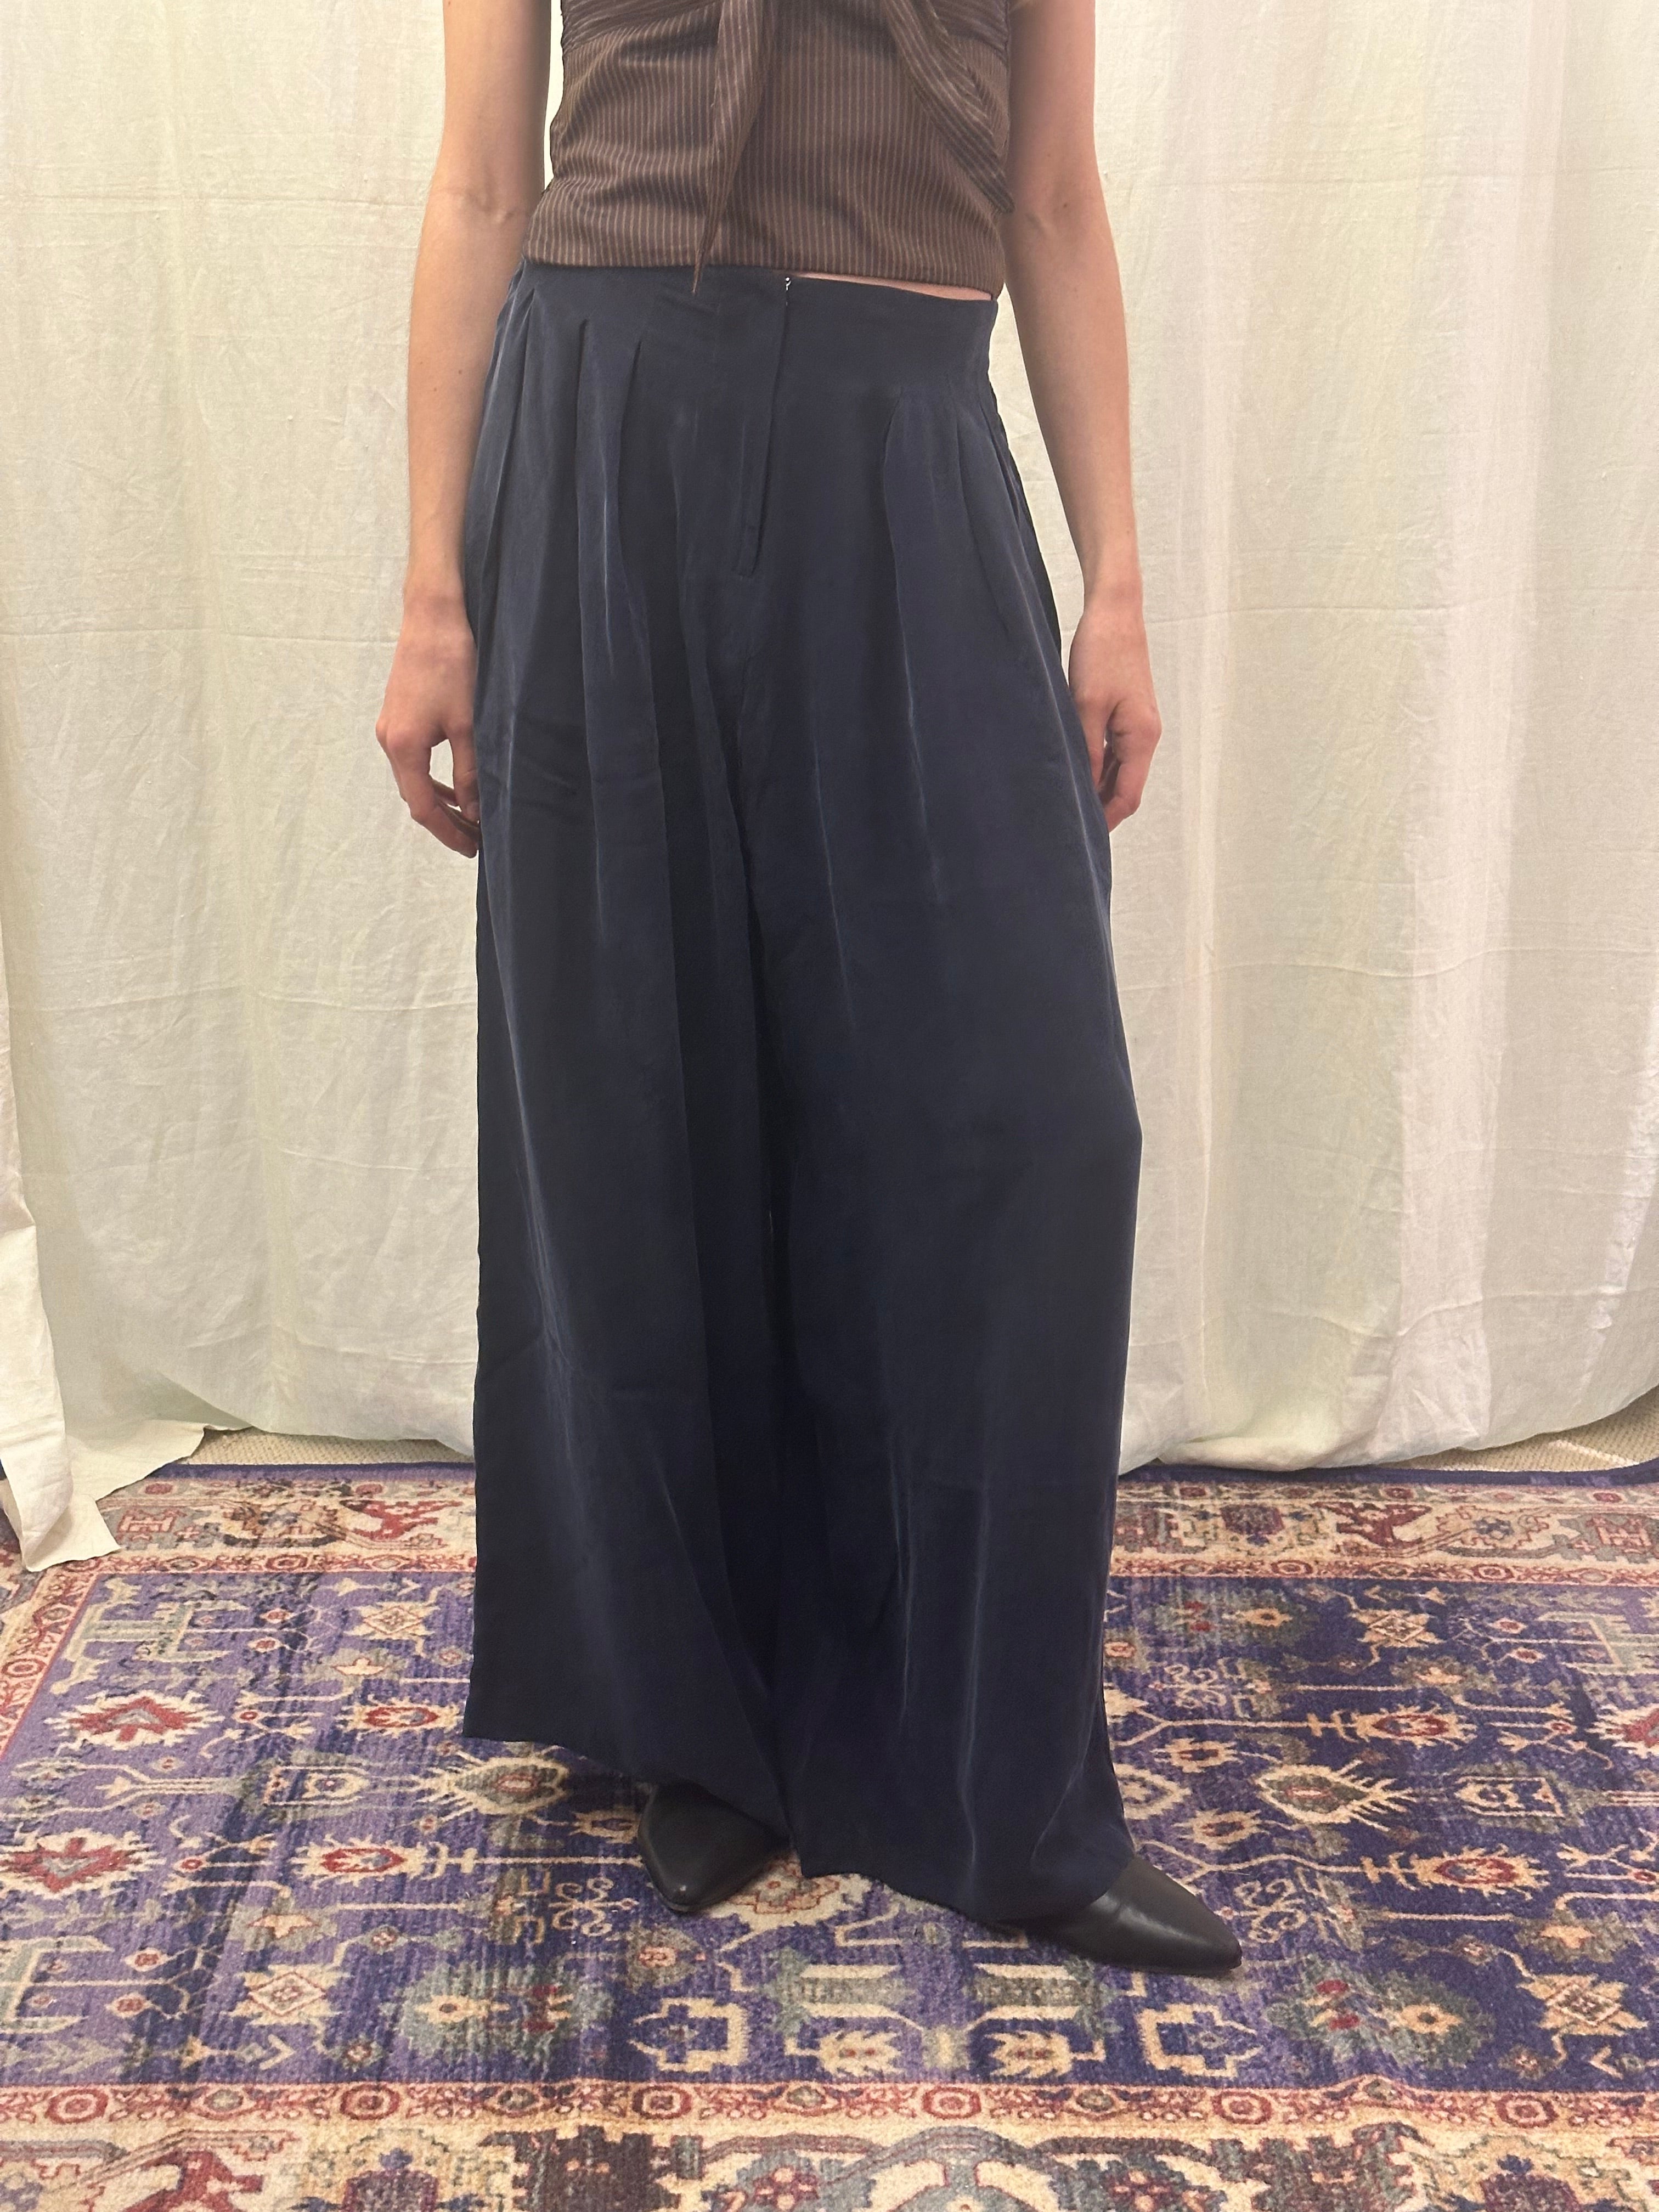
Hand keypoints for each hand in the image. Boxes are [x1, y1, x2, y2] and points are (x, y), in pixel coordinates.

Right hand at [376, 583, 480, 856]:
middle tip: (475, 841)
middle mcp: (389, 740)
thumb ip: (469, 771)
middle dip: (445, 822)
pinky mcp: (398, 716)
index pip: (423, 807)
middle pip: (415, 796)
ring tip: (468, 820)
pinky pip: (413, 760)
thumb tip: (473, 812)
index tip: (471, 849)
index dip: (447, 832)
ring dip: (440, 801)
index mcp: (403, 746)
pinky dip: (433, 779)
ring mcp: (391, 727)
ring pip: (414, 779)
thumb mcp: (468, 724)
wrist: (432, 617)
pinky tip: (454, 787)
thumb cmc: (452, 664)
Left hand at [1066, 589, 1160, 832]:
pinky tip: (1073, 769)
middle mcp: (1145, 735)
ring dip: (1096, 786)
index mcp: (1142, 737)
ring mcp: (1137, 724)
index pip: (1128, 796)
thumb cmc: (1102, 652)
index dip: (1106, 820)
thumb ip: (1086, 749)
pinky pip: (1112, 751)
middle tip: (1066, 824)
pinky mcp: (1125, 713)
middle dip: (1100, 808)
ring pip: (1118, 770)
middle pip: (1125, 787)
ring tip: (1065, 801)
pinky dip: (1096, 766)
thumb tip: (1083, 788)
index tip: (1080, 838)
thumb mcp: (1086, 705)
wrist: (1114, 611)